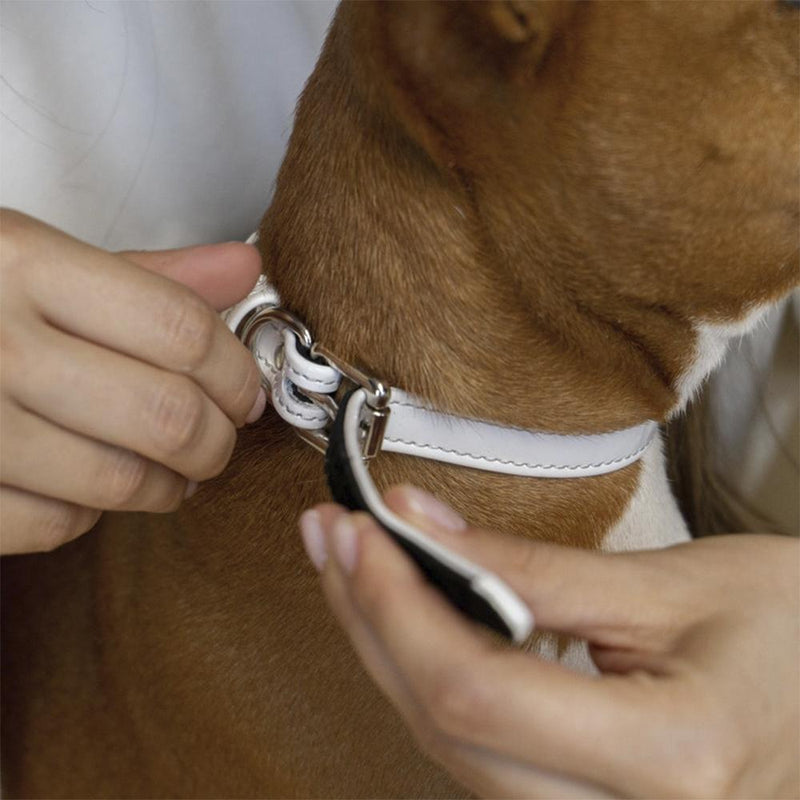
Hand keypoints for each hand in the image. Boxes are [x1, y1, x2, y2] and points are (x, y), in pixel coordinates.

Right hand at [0, 209, 265, 553]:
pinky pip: (57, 527)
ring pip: (120, 482)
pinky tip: (89, 487)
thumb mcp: (34, 259)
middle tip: (219, 438)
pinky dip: (92, 515)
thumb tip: (243, 271)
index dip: (235, 371)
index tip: (245, 391)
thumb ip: (147, 274)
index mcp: (19, 264)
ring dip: (169, 485)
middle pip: (167, 416)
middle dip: (217, 440)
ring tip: (173, 470)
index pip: (181, 331)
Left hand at [299, 486, 799, 798]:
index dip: (397, 602)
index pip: (474, 688)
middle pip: (444, 725)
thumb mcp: (672, 587)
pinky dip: (428, 675)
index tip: (360, 528)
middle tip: (334, 534)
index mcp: (668, 763)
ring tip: (356, 564)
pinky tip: (406, 618)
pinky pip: (475, 749)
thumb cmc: (794, 634)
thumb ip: (537, 567)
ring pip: (446, 746)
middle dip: (371, 618)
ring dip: (389, 645)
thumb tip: (422, 526)